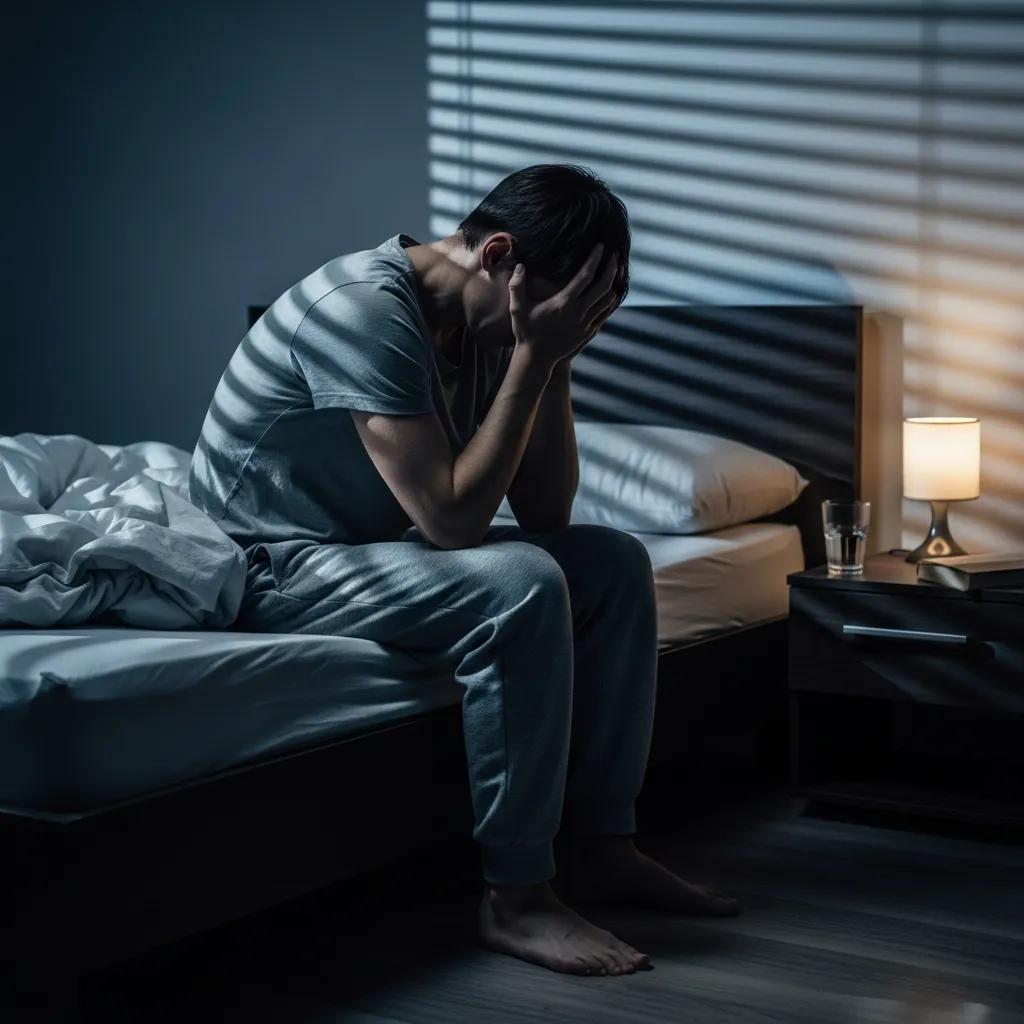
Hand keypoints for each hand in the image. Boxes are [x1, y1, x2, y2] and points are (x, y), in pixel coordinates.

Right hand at [508, 242, 619, 370]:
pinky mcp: (588, 332)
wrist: (536, 359)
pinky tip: (611, 293)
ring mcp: (586, 323)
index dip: (595, 259)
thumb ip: (516, 286)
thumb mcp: (517, 309)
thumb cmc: (526, 332)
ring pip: (608, 300)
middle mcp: (579, 312)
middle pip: (603, 286)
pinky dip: (610, 302)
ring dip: (614, 284)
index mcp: (564, 302)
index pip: (585, 275)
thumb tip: (520, 266)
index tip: (601, 247)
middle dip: (612, 268)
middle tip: (615, 256)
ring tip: (617, 272)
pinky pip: (605, 314)